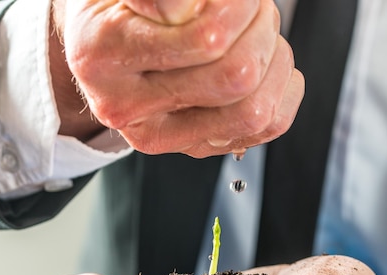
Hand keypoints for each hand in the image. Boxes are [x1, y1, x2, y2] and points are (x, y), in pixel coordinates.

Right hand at [49, 0, 303, 155]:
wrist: (103, 48)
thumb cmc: (122, 8)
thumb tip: (185, 9)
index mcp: (104, 53)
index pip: (207, 38)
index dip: (237, 6)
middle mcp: (127, 105)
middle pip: (236, 77)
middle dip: (261, 28)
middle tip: (253, 5)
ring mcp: (164, 135)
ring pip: (254, 111)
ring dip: (274, 60)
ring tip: (259, 31)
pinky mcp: (195, 147)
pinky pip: (268, 127)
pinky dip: (283, 88)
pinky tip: (266, 63)